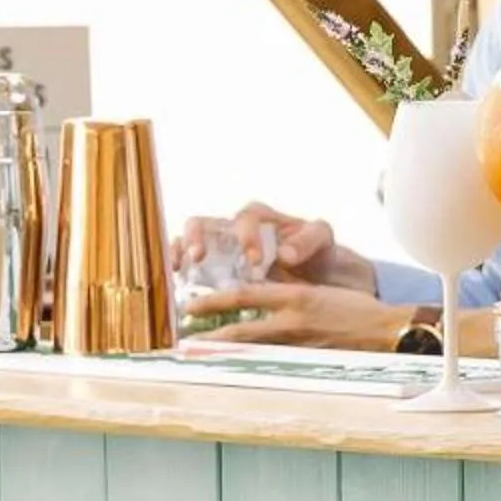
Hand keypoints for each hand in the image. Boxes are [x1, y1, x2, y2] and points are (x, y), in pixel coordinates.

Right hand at [175, 202, 376, 293]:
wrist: (318, 276)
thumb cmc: (318, 252)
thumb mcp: (322, 240)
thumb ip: (308, 239)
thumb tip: (284, 253)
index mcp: (261, 218)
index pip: (247, 219)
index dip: (247, 237)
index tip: (256, 261)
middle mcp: (234, 229)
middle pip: (205, 221)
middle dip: (197, 236)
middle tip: (200, 256)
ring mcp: (220, 248)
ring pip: (189, 239)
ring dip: (181, 250)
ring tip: (181, 268)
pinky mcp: (213, 269)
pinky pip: (188, 262)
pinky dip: (179, 267)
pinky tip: (178, 282)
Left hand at [183, 279, 411, 348]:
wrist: (386, 331)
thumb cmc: (356, 309)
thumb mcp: (318, 289)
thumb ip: (287, 291)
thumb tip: (257, 289)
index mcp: (295, 296)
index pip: (244, 297)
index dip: (214, 302)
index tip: (191, 306)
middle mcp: (293, 321)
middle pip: (240, 332)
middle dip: (209, 339)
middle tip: (182, 344)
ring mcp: (299, 346)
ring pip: (252, 353)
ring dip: (223, 356)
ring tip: (200, 361)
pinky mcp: (307, 363)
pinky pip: (272, 365)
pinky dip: (250, 367)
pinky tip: (235, 372)